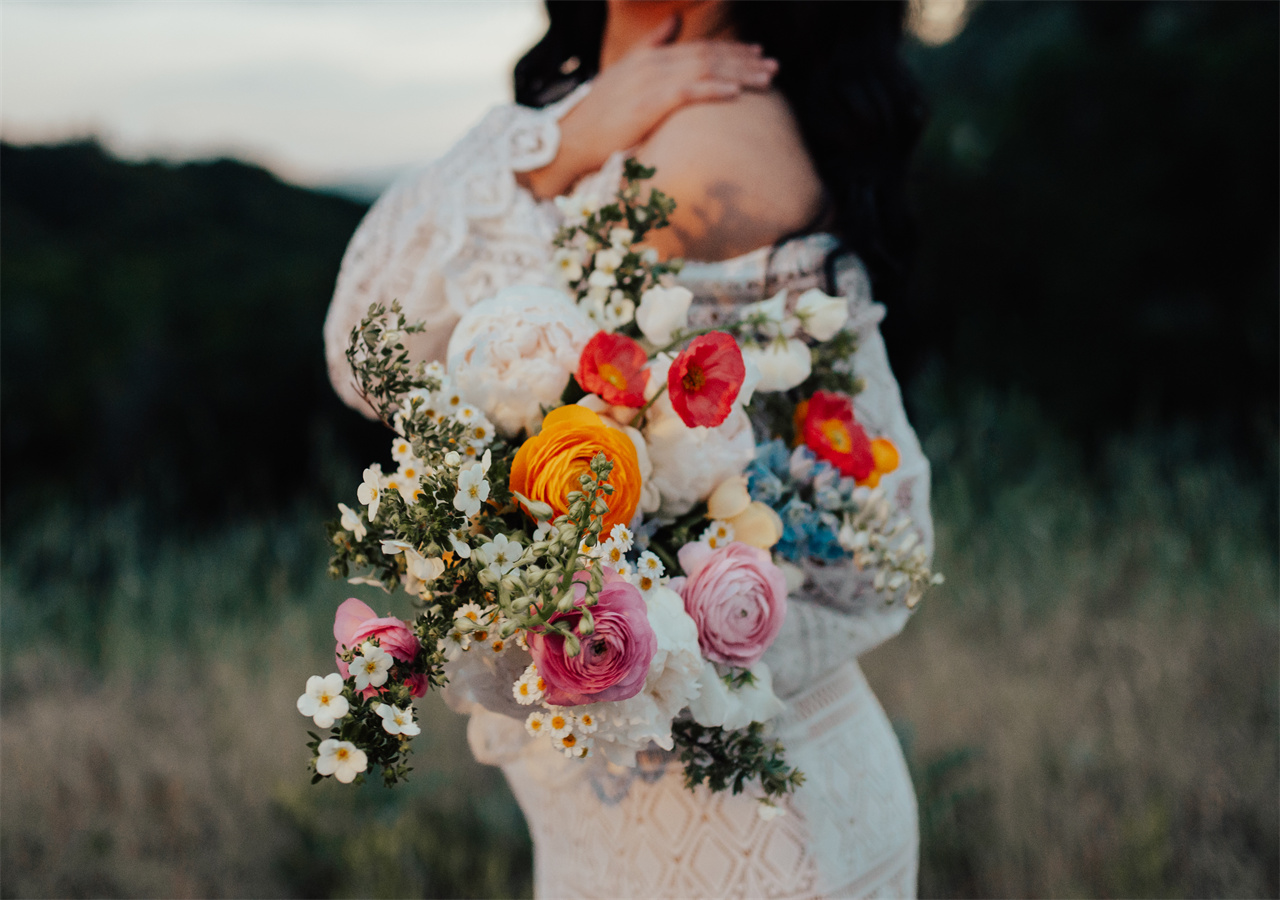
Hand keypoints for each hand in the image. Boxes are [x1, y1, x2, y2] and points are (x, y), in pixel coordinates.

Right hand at [520, 18, 777, 199]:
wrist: (570, 138)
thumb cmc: (597, 115)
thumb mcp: (624, 72)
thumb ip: (651, 44)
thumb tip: (673, 21)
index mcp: (648, 56)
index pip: (697, 48)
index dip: (730, 50)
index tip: (757, 55)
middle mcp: (652, 63)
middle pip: (707, 55)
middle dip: (743, 60)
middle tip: (773, 66)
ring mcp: (650, 82)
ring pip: (705, 70)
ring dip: (739, 73)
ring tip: (766, 78)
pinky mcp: (649, 103)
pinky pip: (690, 91)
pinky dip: (715, 89)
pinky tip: (738, 93)